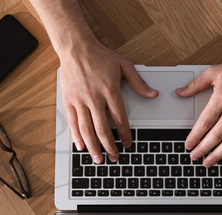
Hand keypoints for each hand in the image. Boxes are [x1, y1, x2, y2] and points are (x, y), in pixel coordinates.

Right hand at [60, 42, 157, 162]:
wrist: (76, 48)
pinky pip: (73, 122)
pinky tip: (81, 146)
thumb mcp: (124, 66)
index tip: (128, 143)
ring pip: (86, 129)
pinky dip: (76, 136)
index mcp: (110, 91)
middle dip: (110, 146)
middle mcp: (94, 98)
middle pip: (102, 129)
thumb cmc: (100, 57)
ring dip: (93, 146)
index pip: (120, 119)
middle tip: (115, 157)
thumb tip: (153, 94)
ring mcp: (80, 101)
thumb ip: (139, 83)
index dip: (125, 134)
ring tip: (99, 159)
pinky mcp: (69, 101)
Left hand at [176, 52, 221, 166]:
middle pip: (215, 136)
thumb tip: (180, 92)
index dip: (195, 136)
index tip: (188, 144)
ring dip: (217, 155)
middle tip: (194, 156)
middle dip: (203, 149)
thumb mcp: (214, 72)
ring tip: (207, 162)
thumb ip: (195, 84)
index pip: (205, 122)